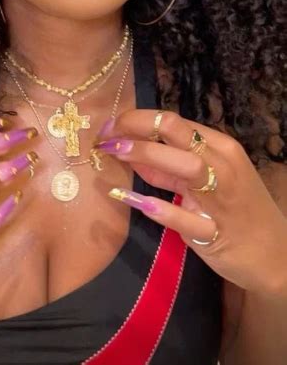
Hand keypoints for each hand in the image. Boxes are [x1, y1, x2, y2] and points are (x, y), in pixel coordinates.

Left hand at [95, 109, 286, 296]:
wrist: (276, 256)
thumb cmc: (238, 210)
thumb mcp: (206, 182)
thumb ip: (169, 169)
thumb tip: (130, 153)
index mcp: (222, 148)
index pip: (174, 121)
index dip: (137, 120)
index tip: (111, 127)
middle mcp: (223, 167)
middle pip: (179, 135)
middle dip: (138, 129)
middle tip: (106, 136)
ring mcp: (222, 200)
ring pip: (187, 167)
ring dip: (148, 155)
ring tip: (115, 152)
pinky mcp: (215, 234)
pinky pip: (184, 218)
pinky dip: (158, 208)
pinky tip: (131, 200)